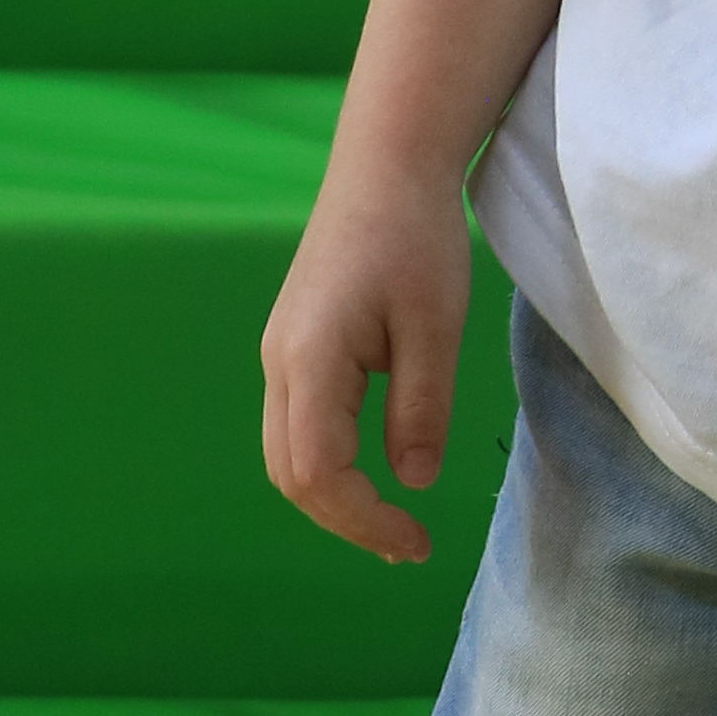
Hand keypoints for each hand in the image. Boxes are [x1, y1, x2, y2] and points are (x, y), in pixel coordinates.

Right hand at [262, 162, 474, 564]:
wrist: (384, 169)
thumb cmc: (415, 237)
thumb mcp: (436, 327)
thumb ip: (420, 408)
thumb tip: (412, 483)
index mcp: (311, 359)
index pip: (318, 472)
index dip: (364, 519)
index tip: (419, 540)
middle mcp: (280, 363)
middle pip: (289, 473)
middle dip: (346, 520)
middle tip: (410, 546)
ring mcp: (280, 355)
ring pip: (286, 454)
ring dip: (333, 499)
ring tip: (393, 526)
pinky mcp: (294, 348)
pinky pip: (296, 427)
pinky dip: (328, 467)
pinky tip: (371, 477)